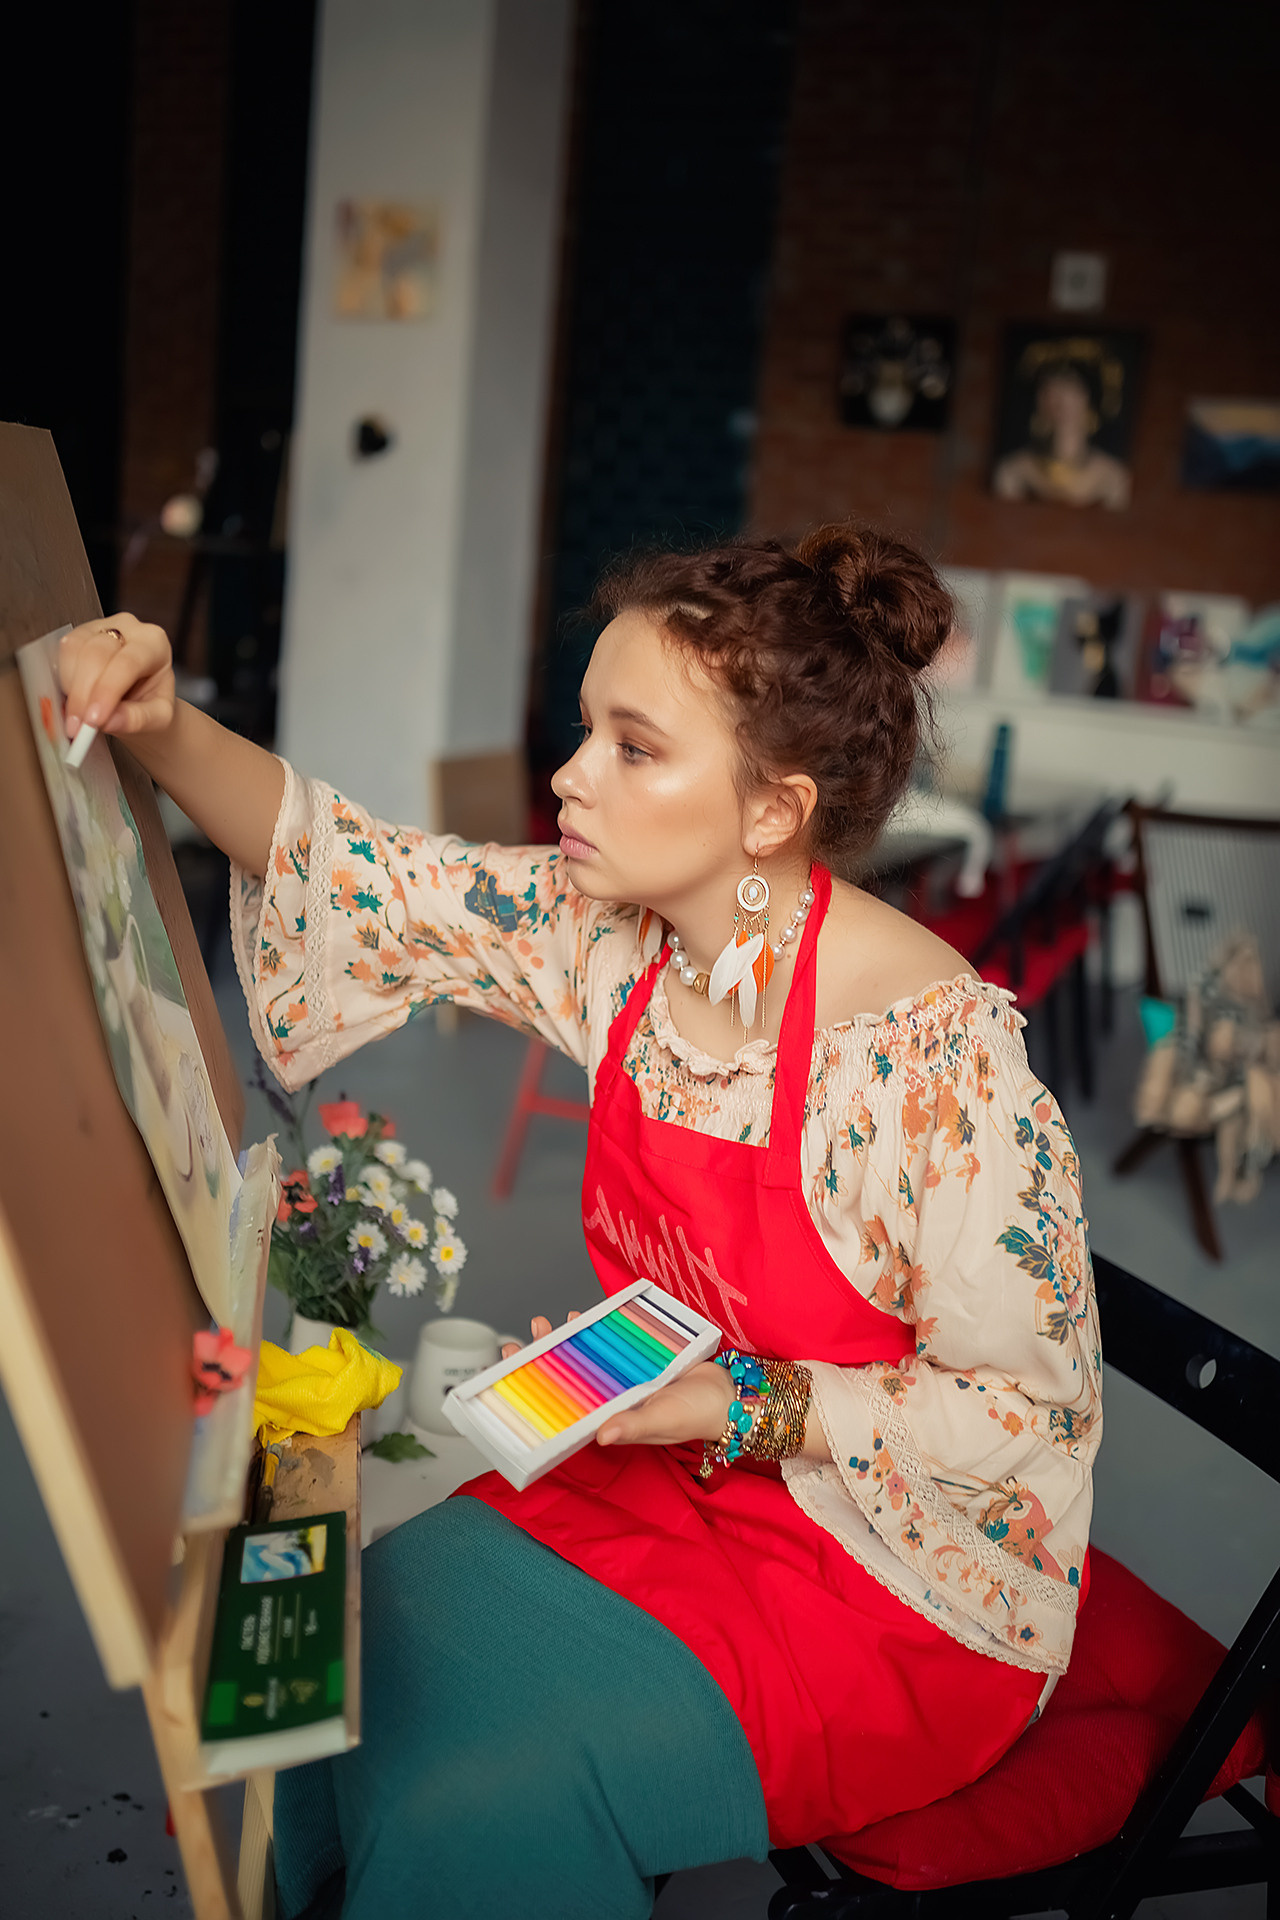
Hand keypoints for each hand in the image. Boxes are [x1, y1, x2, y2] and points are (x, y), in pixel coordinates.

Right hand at [59, 613, 175, 743]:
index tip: (94, 719)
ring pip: (74, 649)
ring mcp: (99, 628)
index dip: (107, 690)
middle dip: (83, 693)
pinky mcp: (78, 636)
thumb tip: (110, 720)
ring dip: (71, 687)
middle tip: (79, 726)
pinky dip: (63, 681)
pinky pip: (62, 652)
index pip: (128, 662)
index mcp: (154, 643)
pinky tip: (73, 701)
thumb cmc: (153, 703)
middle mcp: (127, 628)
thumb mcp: (158, 718)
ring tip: (78, 715)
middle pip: (96, 652)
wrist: (143, 700)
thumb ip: (138, 719)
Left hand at [499, 1317, 735, 1449]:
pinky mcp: (636, 1359)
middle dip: (542, 1361)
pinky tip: (583, 1318)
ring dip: (565, 1343)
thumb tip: (602, 1435)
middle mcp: (609, 1399)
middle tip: (523, 1340)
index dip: (536, 1395)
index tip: (511, 1378)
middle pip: (567, 1380)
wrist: (727, 1393)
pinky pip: (609, 1343)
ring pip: (584, 1359)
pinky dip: (594, 1331)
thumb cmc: (694, 1416)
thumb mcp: (662, 1421)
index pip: (562, 1408)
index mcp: (607, 1419)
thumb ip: (634, 1426)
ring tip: (550, 1323)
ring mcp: (621, 1378)